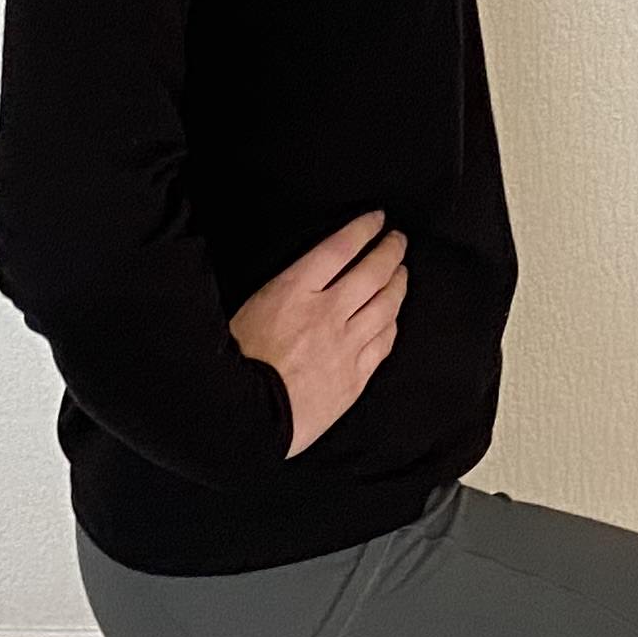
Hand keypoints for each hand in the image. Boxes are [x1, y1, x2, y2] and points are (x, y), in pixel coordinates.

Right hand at [231, 209, 405, 457]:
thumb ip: (279, 292)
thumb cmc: (236, 364)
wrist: (245, 417)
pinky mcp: (355, 377)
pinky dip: (392, 324)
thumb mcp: (246, 311)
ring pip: (385, 306)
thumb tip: (299, 280)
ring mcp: (345, 345)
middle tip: (398, 241)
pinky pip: (383, 343)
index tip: (377, 218)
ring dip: (397, 284)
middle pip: (371, 272)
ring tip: (401, 272)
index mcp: (293, 292)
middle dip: (390, 251)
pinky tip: (393, 317)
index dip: (363, 229)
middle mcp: (326, 313)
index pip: (338, 249)